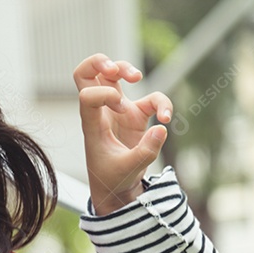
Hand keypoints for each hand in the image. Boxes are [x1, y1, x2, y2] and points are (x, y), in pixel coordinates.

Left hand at [74, 54, 172, 215]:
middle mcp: (102, 112)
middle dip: (99, 62)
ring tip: (136, 77)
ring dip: (125, 67)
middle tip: (113, 70)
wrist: (116, 189)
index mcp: (92, 124)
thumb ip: (145, 151)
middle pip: (87, 73)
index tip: (118, 109)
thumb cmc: (112, 179)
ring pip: (113, 75)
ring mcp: (118, 111)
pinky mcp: (137, 116)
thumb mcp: (127, 170)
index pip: (86, 95)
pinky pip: (151, 99)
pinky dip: (162, 103)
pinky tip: (167, 119)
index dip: (103, 94)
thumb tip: (162, 127)